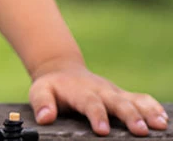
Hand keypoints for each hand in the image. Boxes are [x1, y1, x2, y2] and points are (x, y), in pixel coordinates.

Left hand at [29, 61, 167, 135]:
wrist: (62, 71)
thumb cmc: (52, 87)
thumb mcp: (40, 91)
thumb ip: (42, 103)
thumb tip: (45, 118)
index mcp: (79, 91)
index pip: (89, 102)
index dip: (96, 115)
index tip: (102, 130)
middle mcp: (100, 90)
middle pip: (117, 101)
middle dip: (129, 115)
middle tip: (140, 130)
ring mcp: (113, 93)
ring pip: (132, 100)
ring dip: (146, 111)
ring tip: (159, 124)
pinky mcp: (123, 96)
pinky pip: (140, 99)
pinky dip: (153, 107)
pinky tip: (163, 118)